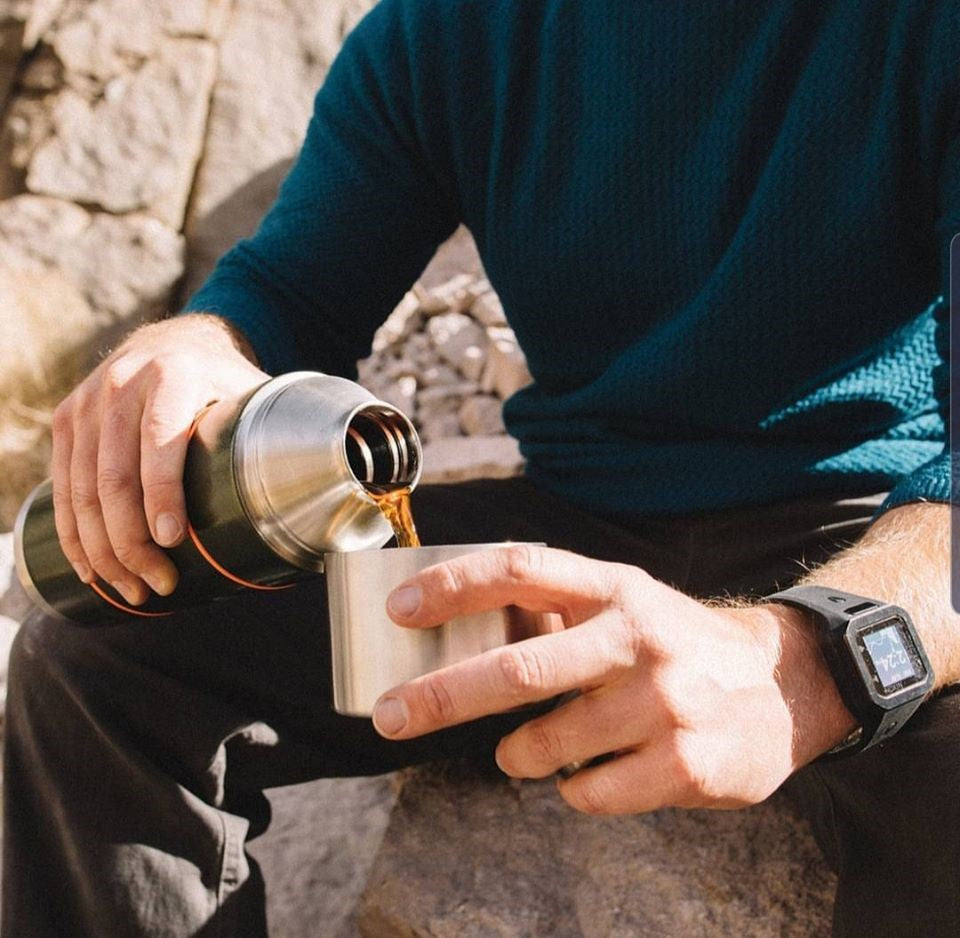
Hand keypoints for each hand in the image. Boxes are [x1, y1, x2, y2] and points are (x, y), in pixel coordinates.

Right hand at [51, 314, 267, 604]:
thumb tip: (332, 491)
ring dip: (103, 551)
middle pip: (112, 478)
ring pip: (81, 491)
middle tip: (158, 584)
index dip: (161, 496)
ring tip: (133, 589)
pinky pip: (62, 488)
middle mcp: (120, 386)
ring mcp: (87, 405)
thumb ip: (280, 431)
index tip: (171, 542)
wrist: (178, 342)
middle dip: (131, 543)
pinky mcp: (68, 423)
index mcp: (171, 376)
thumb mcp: (253, 391)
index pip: (159, 444)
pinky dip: (75, 535)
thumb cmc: (225, 380)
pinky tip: (94, 569)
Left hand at [372, 545, 855, 813]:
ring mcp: (663, 703)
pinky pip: (587, 793)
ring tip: (523, 750)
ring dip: (516, 754)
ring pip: (545, 744)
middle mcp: (637, 637)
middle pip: (521, 667)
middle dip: (442, 696)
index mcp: (615, 587)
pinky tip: (593, 771)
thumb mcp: (626, 602)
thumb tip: (456, 629)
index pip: (522, 569)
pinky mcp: (685, 765)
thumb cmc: (676, 642)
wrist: (784, 682)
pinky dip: (570, 788)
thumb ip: (556, 609)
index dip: (454, 585)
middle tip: (392, 716)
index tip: (398, 607)